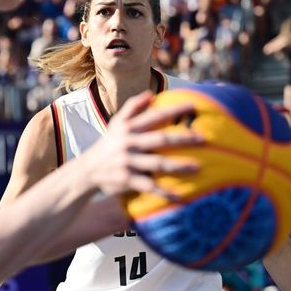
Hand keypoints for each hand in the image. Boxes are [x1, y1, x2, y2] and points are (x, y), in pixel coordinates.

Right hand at [82, 91, 202, 199]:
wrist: (87, 170)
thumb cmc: (108, 144)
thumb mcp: (116, 123)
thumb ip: (133, 107)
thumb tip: (151, 94)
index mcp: (128, 128)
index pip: (154, 116)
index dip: (173, 110)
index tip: (193, 107)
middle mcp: (128, 143)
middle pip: (159, 139)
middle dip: (182, 138)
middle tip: (202, 138)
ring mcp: (127, 162)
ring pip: (157, 163)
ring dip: (178, 165)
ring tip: (198, 166)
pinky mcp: (126, 179)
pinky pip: (149, 186)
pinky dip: (164, 192)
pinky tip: (180, 197)